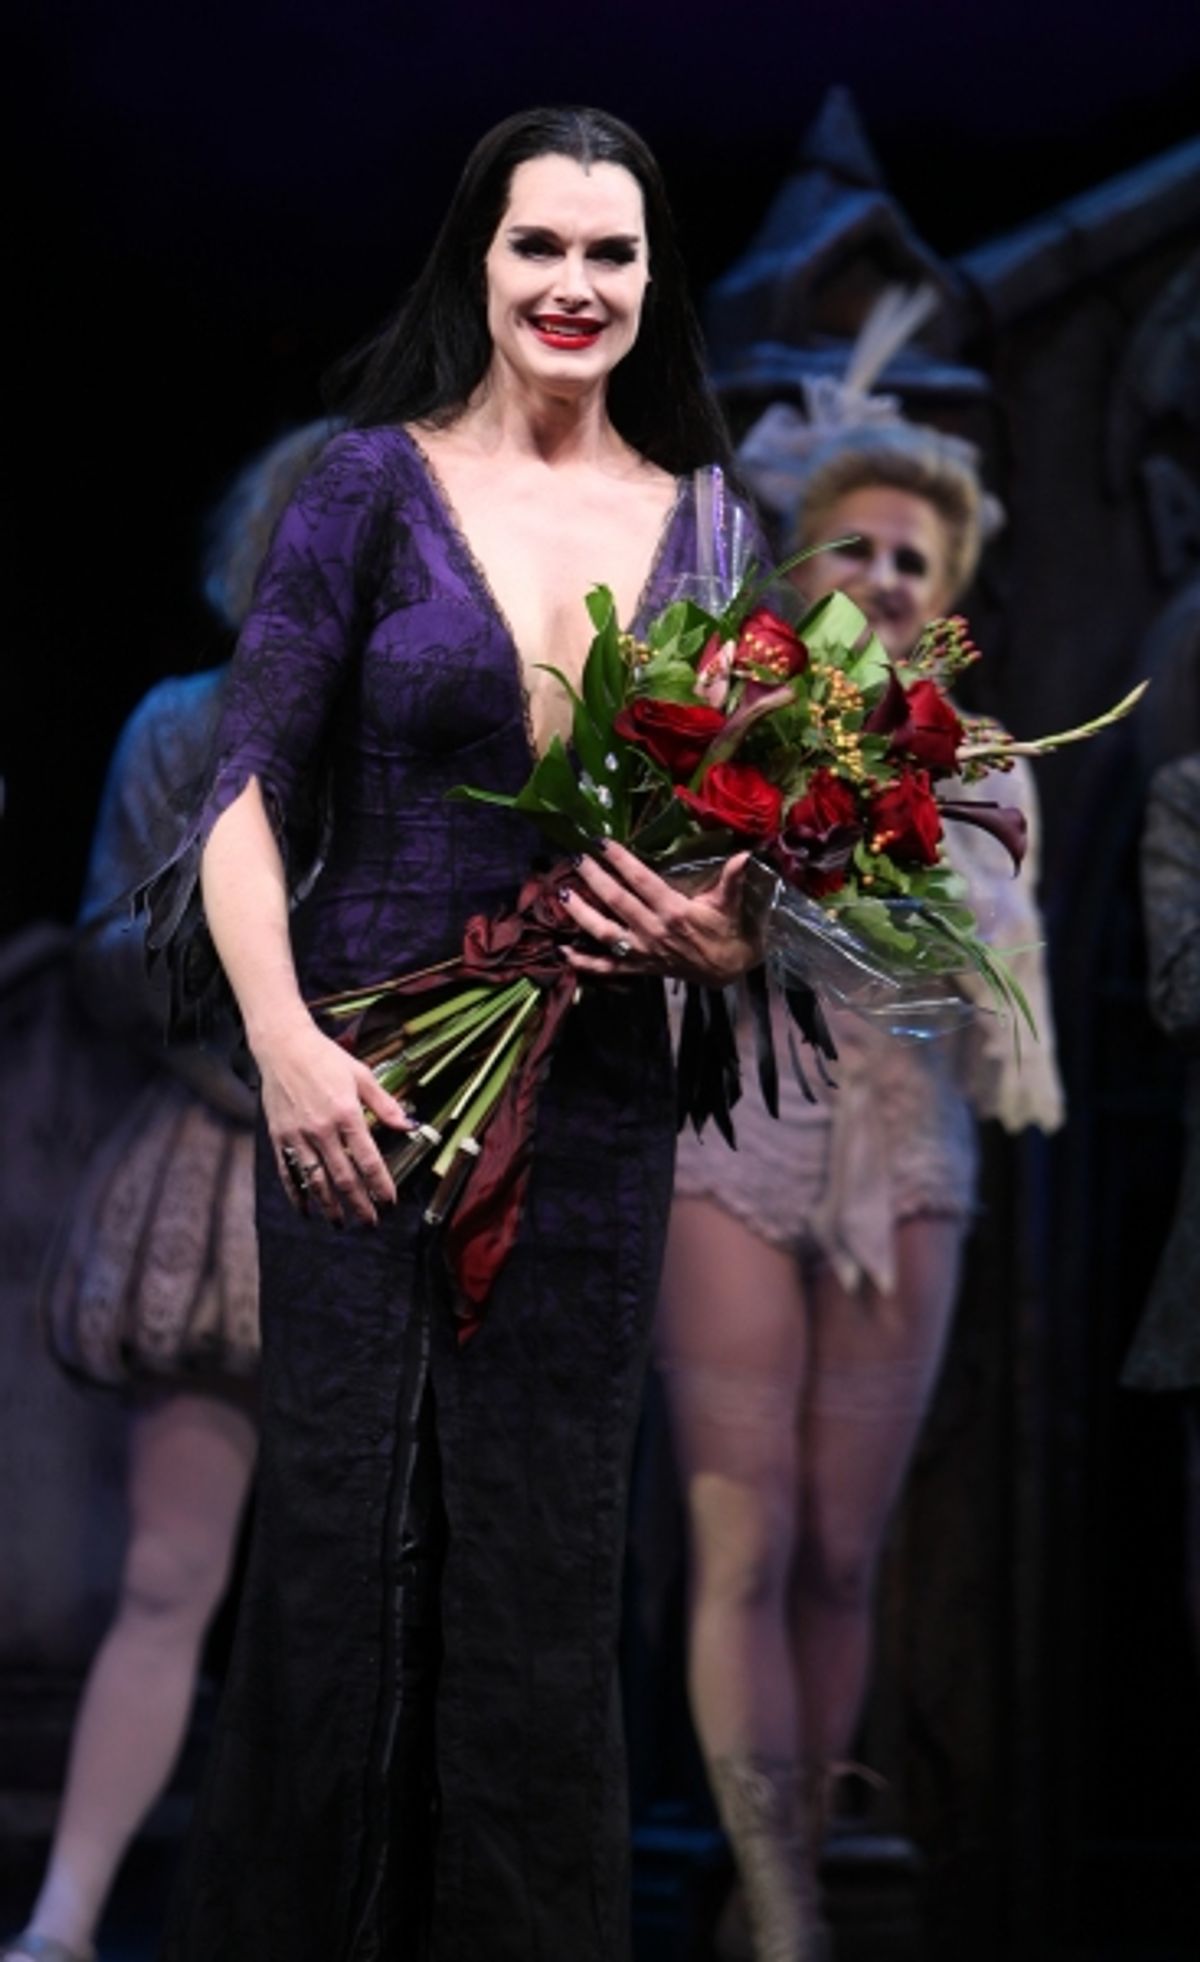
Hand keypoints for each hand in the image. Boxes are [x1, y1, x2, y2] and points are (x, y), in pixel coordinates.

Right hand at [254, 1013, 411, 1225]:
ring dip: (329, 1205)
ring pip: (315, 1180)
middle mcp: (322, 1129)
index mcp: (346, 1114)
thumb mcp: (362, 1075)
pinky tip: (305, 1210)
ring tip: (340, 1223)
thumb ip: (385, 1104)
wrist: (283, 1046)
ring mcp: (298, 1135)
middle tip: (369, 1223)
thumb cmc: (326, 1059)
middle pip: (343, 1177)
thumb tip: (409, 1125)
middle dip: (358, 1204)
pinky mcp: (279, 1136)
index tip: (389, 1201)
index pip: (368, 1159)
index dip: (380, 1184)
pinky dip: (296, 1194)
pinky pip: (288, 1172)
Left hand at [561, 841, 760, 987]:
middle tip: (575, 858)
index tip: (601, 842)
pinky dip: (585, 963)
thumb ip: (732, 878)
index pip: (641, 880)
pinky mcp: (639, 968)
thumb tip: (745, 854)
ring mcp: (643, 951)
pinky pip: (608, 967)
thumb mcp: (728, 903)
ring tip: (560, 894)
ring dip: (580, 914)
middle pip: (616, 901)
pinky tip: (564, 951)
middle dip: (594, 878)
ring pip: (605, 933)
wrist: (726, 969)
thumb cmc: (725, 929)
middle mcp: (654, 930)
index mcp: (674, 911)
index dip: (620, 860)